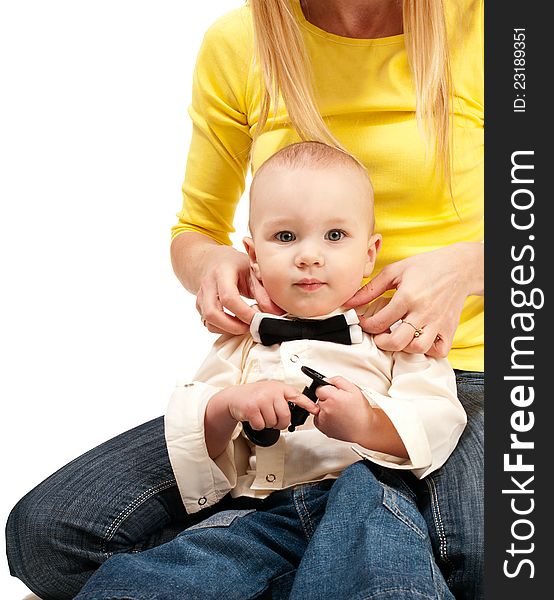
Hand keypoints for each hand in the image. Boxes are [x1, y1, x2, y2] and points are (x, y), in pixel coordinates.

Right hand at [196, 245, 283, 334]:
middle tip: (251, 328)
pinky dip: (223, 329)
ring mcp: (201, 297)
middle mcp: (208, 285)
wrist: (212, 260)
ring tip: (246, 326)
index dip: (244, 313)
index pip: (229, 298)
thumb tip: (276, 314)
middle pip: (212, 313)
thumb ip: (263, 291)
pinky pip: (208, 324)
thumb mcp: (252, 271)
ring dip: (228, 330)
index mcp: (222, 272)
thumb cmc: (235, 265)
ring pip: (208, 322)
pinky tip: (236, 323)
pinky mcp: (199, 307)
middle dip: (233, 327)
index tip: (259, 320)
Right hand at [224, 381, 319, 430]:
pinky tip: (254, 417)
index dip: (308, 404)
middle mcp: (272, 392)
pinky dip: (258, 425)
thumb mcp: (271, 392)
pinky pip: (261, 425)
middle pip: (285, 416)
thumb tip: (299, 411)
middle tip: (274, 420)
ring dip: (267, 423)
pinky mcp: (252, 409)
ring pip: (273, 422)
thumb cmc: (254, 396)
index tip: (316, 410)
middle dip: (280, 423)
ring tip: (261, 414)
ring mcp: (262, 399)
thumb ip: (284, 399)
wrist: (234, 397)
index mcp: (279, 388)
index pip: (297, 396)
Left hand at [314, 377, 372, 443]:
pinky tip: (336, 418)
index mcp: (332, 398)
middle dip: (328, 398)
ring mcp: (322, 420)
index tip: (336, 394)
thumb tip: (327, 380)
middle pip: (319, 398)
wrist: (364, 430)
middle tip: (341, 404)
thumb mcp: (354, 389)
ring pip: (318, 408)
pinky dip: (325, 417)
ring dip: (326, 408)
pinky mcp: (322, 428)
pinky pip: (319, 418)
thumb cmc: (361, 412)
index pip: (320, 388)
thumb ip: (337, 380)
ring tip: (340, 412)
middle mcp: (325, 409)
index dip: (329, 389)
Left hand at [344, 242, 483, 357]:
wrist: (460, 266)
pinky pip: (439, 350)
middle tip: (379, 335)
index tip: (364, 323)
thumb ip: (370, 289)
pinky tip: (419, 339)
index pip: (380, 322)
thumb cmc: (426, 267)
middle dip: (381, 342)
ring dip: (404, 347)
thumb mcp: (394, 271)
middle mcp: (423, 312)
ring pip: (417, 348)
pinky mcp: (449, 328)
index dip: (366, 326)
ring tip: (399, 336)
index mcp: (407, 296)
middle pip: (397, 341)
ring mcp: (438, 322)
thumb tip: (348, 302)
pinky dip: (428, 350)